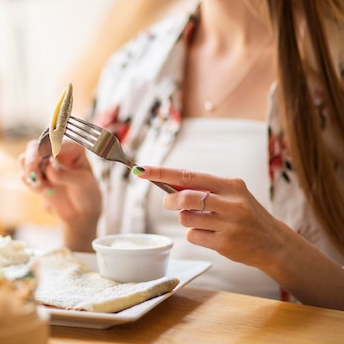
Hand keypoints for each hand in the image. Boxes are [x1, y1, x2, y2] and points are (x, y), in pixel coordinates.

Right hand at [18, 139, 101, 248]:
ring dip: (29, 171)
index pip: (57, 139)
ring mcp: (44, 164)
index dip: (50, 147)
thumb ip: (66, 175)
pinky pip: (24, 175)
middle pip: (36, 146)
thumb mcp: (83, 183)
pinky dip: (29, 182)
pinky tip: (41, 190)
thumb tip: (49, 167)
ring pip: (26, 158)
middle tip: (34, 174)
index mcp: (71, 148)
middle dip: (32, 159)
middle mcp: (55, 152)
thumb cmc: (87, 192)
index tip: (51, 158)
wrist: (81, 212)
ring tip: (40, 185)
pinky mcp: (36, 177)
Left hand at [136, 165, 284, 268]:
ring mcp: (229, 225)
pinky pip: (192, 236)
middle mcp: (232, 203)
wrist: (274, 243)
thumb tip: (167, 183)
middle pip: (184, 198)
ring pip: (185, 218)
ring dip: (185, 219)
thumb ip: (203, 188)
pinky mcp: (225, 244)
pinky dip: (194, 235)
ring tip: (201, 221)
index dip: (161, 173)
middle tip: (169, 203)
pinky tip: (210, 235)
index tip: (141, 170)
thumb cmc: (245, 214)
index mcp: (231, 185)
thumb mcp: (231, 194)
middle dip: (170, 201)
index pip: (188, 175)